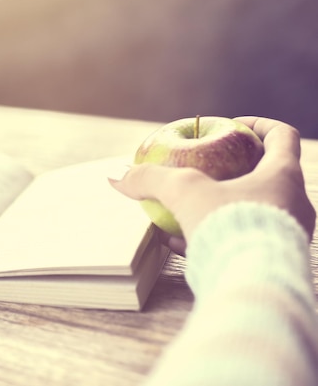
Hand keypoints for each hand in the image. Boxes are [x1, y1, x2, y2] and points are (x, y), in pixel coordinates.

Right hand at [110, 117, 315, 254]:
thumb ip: (152, 180)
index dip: (258, 124)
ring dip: (221, 205)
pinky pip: (244, 239)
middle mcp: (295, 203)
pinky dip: (217, 234)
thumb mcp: (184, 193)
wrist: (253, 286)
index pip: (282, 136)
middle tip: (207, 169)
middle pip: (267, 174)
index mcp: (284, 176)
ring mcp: (289, 234)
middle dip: (234, 169)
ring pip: (254, 209)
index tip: (234, 125)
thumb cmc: (229, 226)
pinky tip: (182, 241)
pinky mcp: (274, 261)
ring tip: (188, 208)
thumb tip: (117, 177)